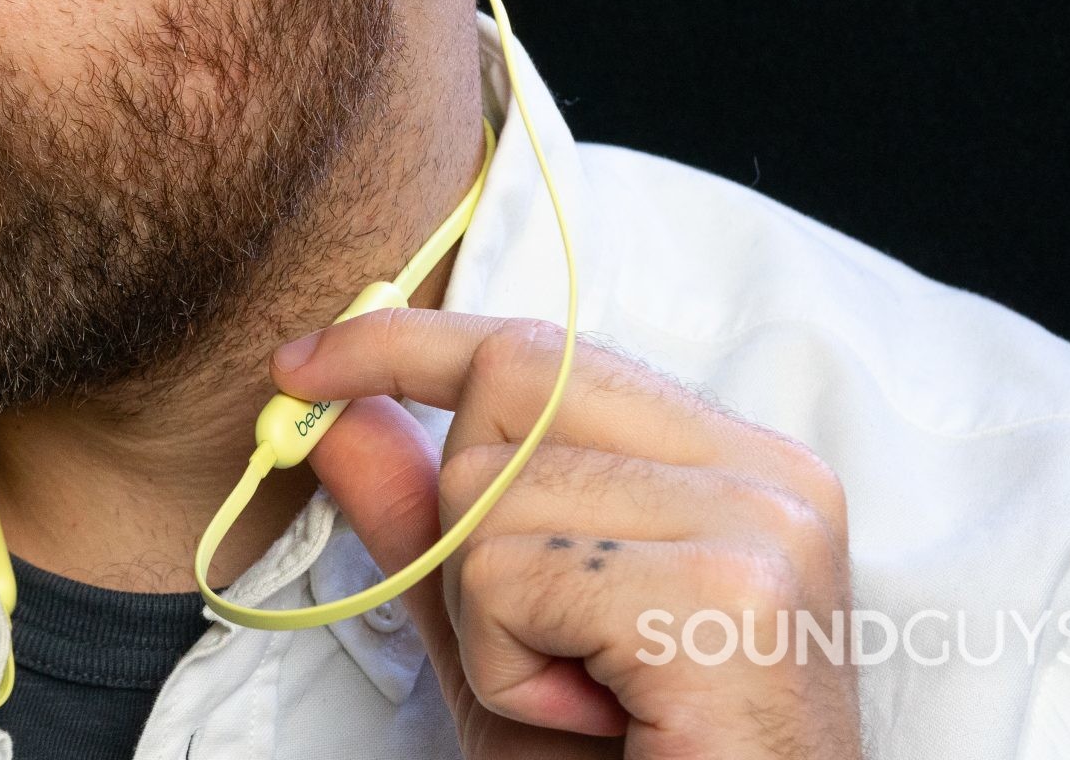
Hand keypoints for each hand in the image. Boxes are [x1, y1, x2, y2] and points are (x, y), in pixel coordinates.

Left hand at [271, 309, 859, 758]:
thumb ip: (429, 523)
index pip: (543, 352)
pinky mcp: (727, 593)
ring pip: (487, 493)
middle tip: (542, 651)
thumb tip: (340, 419)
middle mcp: (770, 475)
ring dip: (488, 624)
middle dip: (463, 529)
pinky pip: (507, 575)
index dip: (403, 346)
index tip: (299, 366)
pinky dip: (509, 670)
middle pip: (508, 392)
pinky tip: (596, 722)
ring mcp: (760, 526)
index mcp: (735, 466)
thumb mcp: (502, 640)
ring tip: (583, 699)